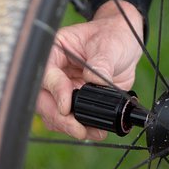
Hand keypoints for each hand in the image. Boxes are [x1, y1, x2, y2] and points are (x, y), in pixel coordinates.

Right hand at [36, 0, 144, 139]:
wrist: (125, 45)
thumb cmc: (113, 36)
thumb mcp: (109, 45)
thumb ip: (101, 64)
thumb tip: (93, 82)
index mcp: (55, 51)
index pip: (46, 74)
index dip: (55, 91)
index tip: (67, 107)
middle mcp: (54, 71)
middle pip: (43, 99)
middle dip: (58, 117)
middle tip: (77, 129)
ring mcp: (63, 88)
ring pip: (53, 113)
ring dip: (69, 126)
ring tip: (91, 131)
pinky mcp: (74, 101)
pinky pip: (70, 120)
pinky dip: (81, 127)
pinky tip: (95, 130)